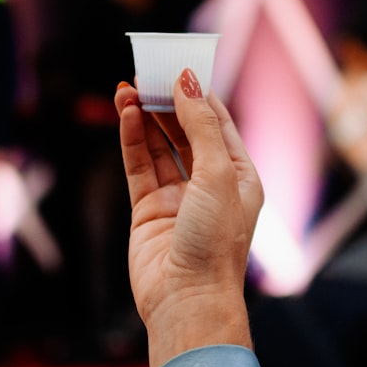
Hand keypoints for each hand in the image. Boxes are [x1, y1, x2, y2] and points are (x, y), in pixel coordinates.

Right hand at [114, 69, 262, 366]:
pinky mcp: (148, 211)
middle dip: (166, 101)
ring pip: (158, 146)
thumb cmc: (215, 243)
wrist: (187, 301)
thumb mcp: (217, 174)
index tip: (178, 65)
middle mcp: (210, 186)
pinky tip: (125, 114)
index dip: (198, 94)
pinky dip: (131, 139)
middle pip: (185, 131)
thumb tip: (187, 81)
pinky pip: (139, 166)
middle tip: (147, 71)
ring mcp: (177, 199)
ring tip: (127, 87)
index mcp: (240, 177)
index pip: (218, 123)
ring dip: (144, 117)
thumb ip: (200, 125)